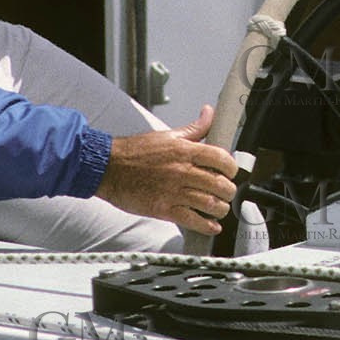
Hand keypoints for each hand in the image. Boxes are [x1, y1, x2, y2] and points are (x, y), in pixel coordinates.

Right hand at [95, 105, 239, 235]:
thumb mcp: (167, 135)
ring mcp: (173, 191)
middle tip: (225, 192)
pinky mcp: (164, 209)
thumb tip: (209, 113)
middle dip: (228, 191)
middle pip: (220, 184)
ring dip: (220, 208)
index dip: (231, 167)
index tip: (230, 172)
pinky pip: (193, 221)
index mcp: (184, 150)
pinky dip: (207, 226)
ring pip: (210, 204)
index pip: (221, 158)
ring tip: (219, 208)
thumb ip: (193, 128)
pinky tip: (212, 225)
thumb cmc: (134, 152)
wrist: (107, 167)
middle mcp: (182, 171)